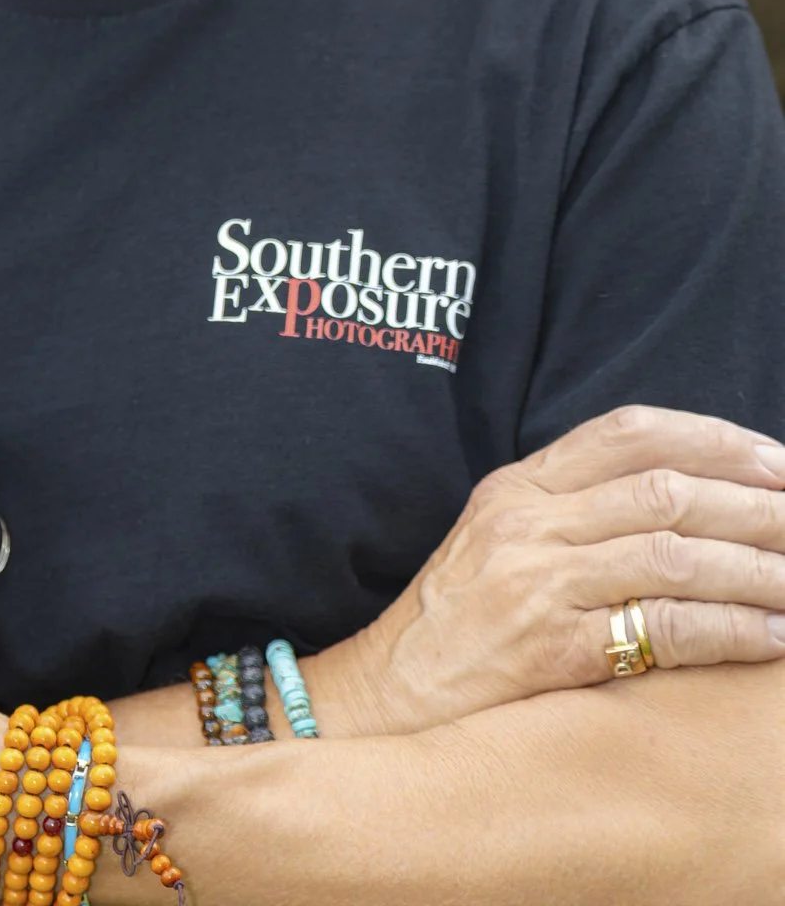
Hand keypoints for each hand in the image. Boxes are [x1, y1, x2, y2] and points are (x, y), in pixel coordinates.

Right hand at [321, 405, 784, 734]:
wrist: (385, 698)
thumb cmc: (454, 625)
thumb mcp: (496, 540)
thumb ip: (568, 509)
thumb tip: (676, 496)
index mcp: (517, 485)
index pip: (627, 431)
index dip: (711, 438)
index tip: (775, 457)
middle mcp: (527, 522)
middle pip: (664, 491)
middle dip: (755, 504)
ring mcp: (535, 583)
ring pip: (672, 554)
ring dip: (756, 567)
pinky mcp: (550, 649)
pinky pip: (662, 628)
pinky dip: (728, 628)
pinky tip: (770, 636)